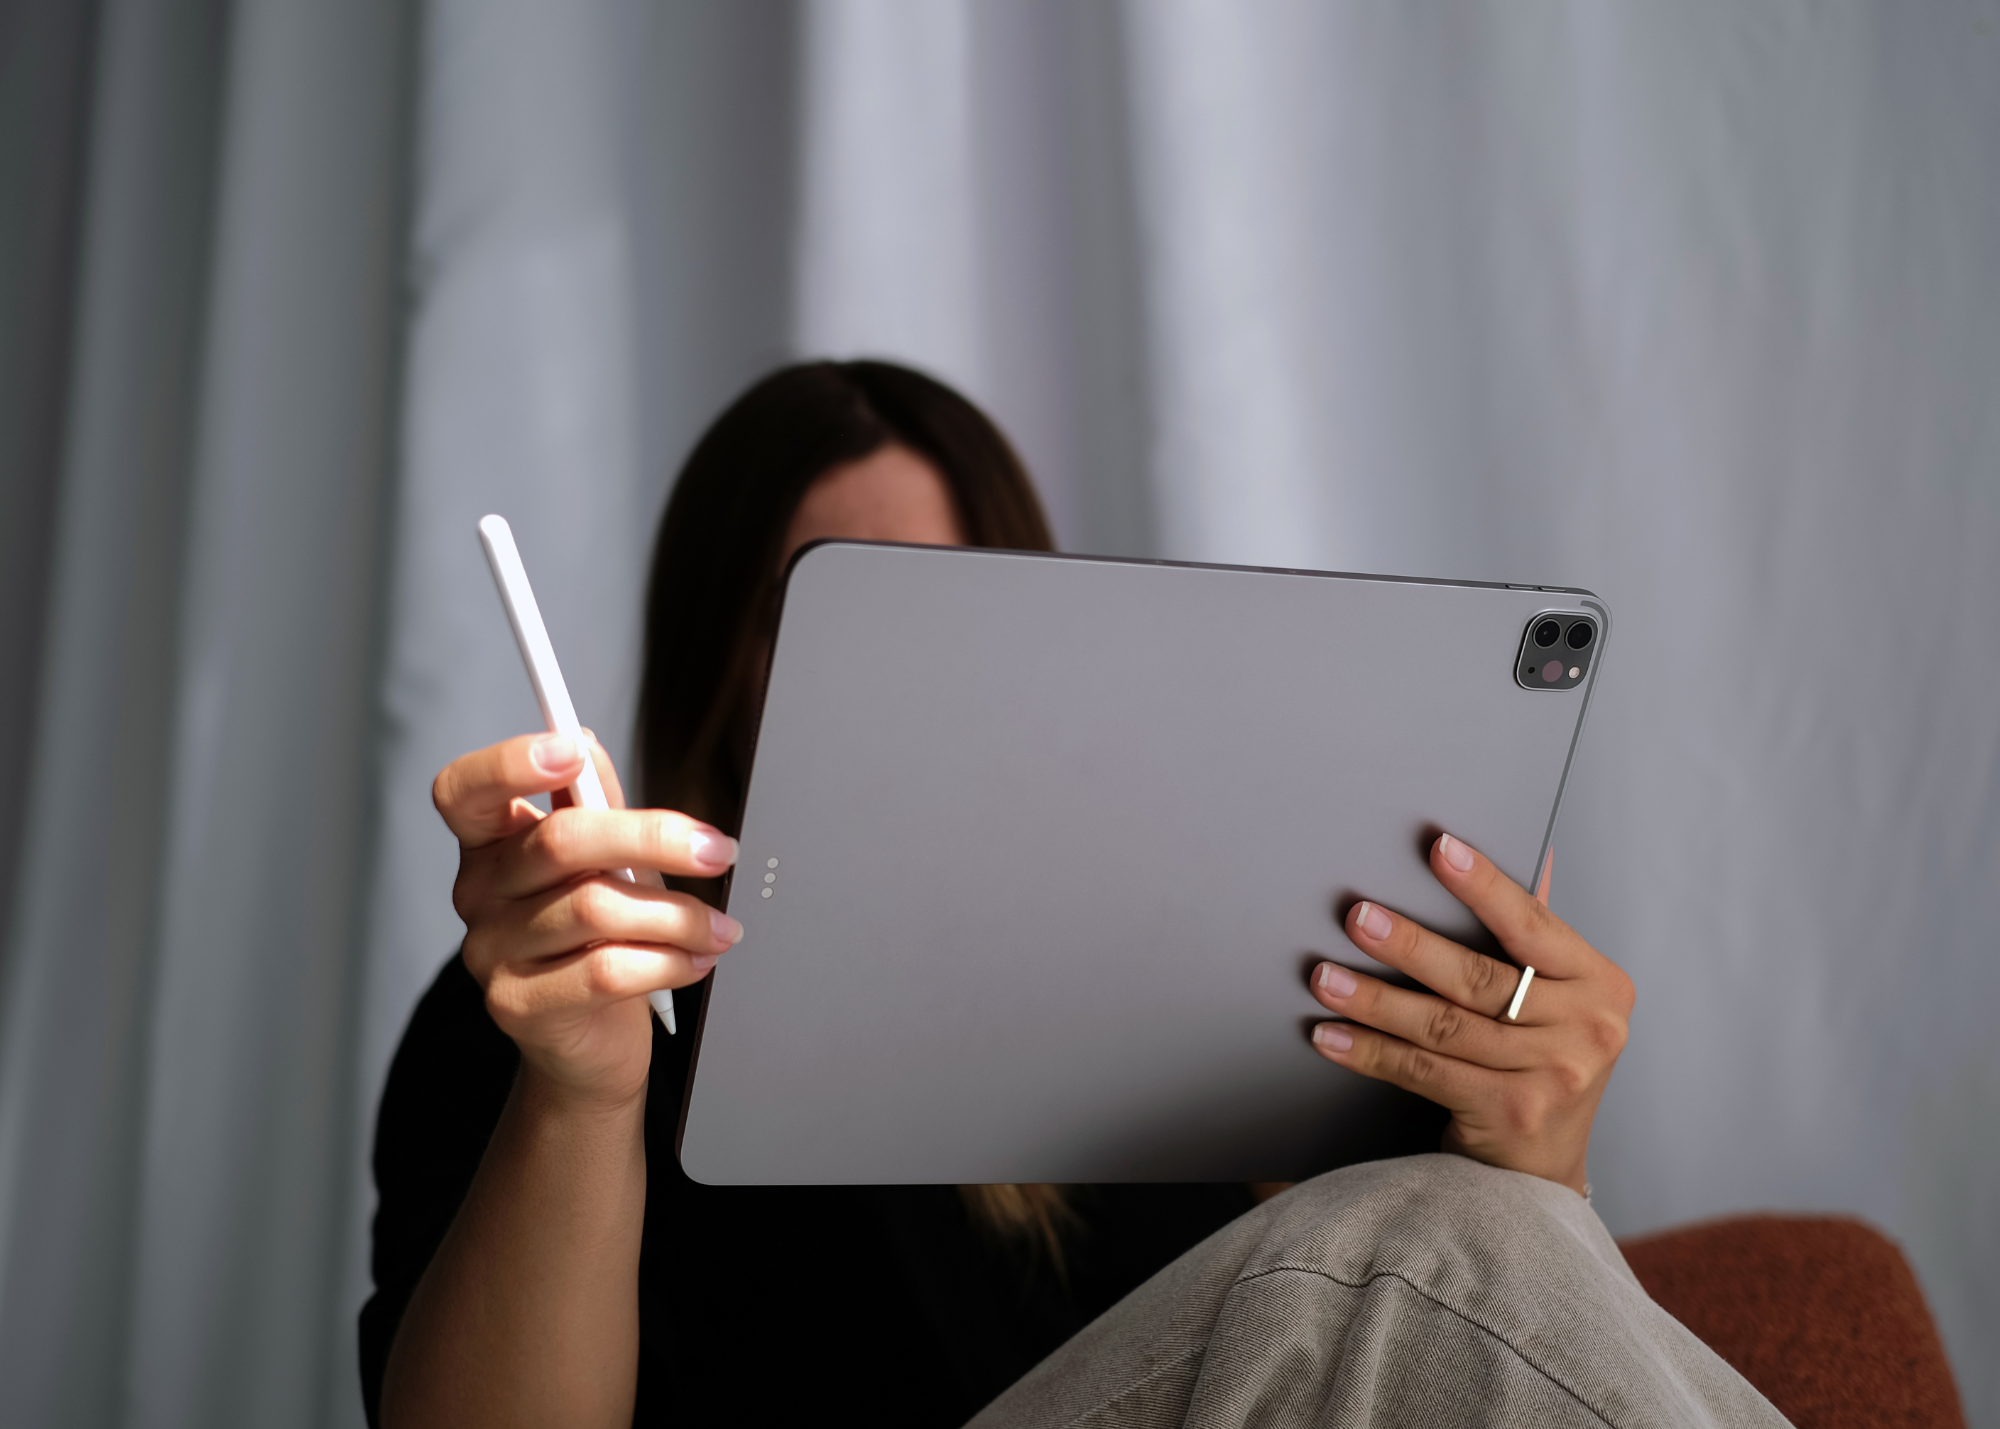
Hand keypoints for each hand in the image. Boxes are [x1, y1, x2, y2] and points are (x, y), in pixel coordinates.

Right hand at [433, 731, 742, 1110]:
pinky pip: (607, 970)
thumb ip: (594, 805)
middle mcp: (477, 893)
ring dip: (678, 915)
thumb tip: (585, 746)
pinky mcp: (518, 1006)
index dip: (508, 763)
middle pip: (559, 841)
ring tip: (720, 927)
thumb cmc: (600, 940)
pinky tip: (697, 960)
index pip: (464, 790)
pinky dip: (668, 961)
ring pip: (595, 908)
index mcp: (490, 844)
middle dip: (654, 838)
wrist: (590, 1044)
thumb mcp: (602, 863)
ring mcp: (489, 952)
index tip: (572, 750)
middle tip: (718, 850)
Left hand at [1308, 834, 1633, 1193]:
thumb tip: (1520, 857)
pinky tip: (1331, 1035)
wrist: (1540, 1172)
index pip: (1533, 925)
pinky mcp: (1511, 1114)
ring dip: (1374, 1000)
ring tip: (1324, 978)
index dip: (1484, 886)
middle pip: (1480, 978)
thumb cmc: (1537, 1065)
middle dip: (1410, 946)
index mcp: (1601, 986)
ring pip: (1443, 1025)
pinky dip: (1370, 1051)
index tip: (1438, 849)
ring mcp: (1555, 1077)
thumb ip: (1532, 939)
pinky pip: (1423, 1070)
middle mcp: (1589, 1030)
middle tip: (1358, 917)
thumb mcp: (1555, 1002)